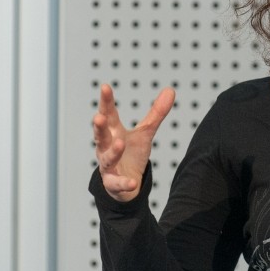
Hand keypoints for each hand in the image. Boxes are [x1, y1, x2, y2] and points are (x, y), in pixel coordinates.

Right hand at [92, 83, 175, 201]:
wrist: (126, 183)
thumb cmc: (131, 154)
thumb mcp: (145, 133)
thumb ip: (156, 113)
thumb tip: (170, 89)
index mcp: (113, 132)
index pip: (108, 114)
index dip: (106, 101)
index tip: (105, 87)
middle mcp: (106, 147)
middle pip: (100, 135)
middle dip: (99, 126)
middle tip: (99, 117)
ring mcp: (108, 166)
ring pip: (107, 158)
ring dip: (113, 151)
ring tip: (120, 142)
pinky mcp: (113, 183)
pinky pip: (116, 184)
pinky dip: (123, 183)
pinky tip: (131, 183)